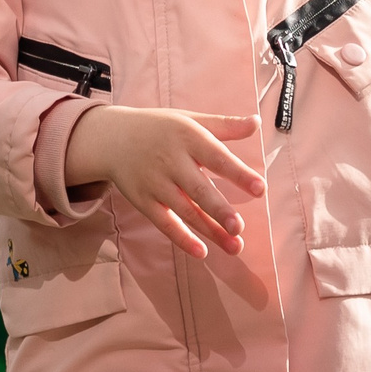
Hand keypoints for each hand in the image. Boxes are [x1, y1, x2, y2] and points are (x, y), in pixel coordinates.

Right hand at [61, 105, 263, 258]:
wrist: (111, 138)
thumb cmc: (159, 128)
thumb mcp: (189, 120)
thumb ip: (224, 125)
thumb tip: (257, 122)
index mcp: (187, 137)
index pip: (217, 157)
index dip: (238, 173)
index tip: (260, 189)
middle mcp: (170, 160)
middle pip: (198, 189)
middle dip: (219, 209)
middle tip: (239, 227)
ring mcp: (155, 183)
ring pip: (185, 211)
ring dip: (209, 230)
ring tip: (234, 246)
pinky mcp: (143, 201)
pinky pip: (163, 222)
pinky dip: (181, 238)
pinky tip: (201, 252)